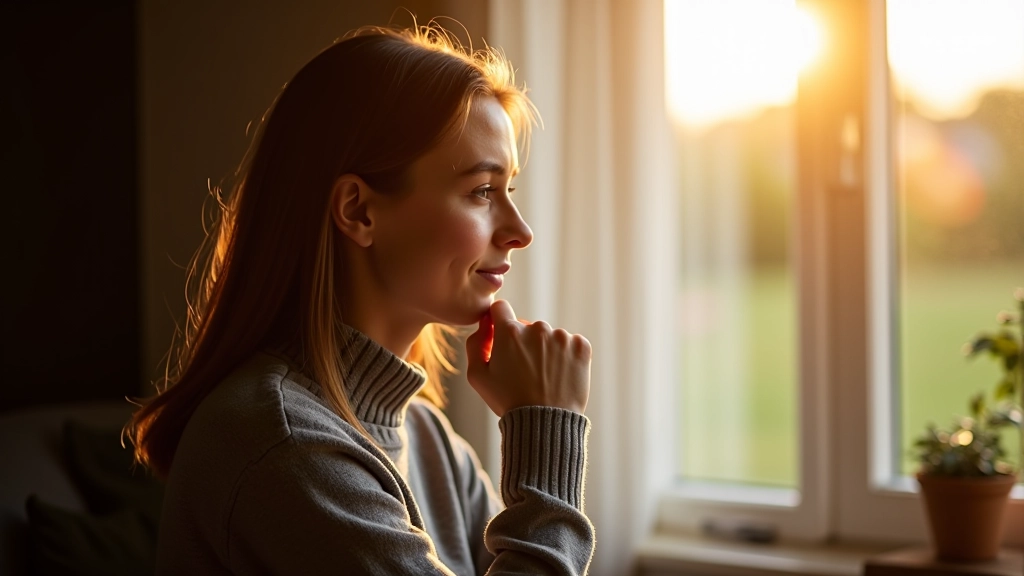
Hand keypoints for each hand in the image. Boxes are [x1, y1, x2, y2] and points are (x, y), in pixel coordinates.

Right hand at [465, 300, 591, 416]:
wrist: (544, 424)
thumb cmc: (508, 401)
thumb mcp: (477, 376)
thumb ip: (474, 344)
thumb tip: (484, 326)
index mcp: (510, 331)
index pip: (501, 308)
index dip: (498, 321)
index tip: (502, 337)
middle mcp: (537, 328)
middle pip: (527, 326)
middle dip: (524, 343)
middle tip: (525, 371)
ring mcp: (561, 336)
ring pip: (550, 337)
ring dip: (546, 351)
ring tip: (544, 378)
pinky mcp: (581, 347)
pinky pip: (571, 344)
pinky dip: (566, 357)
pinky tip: (559, 376)